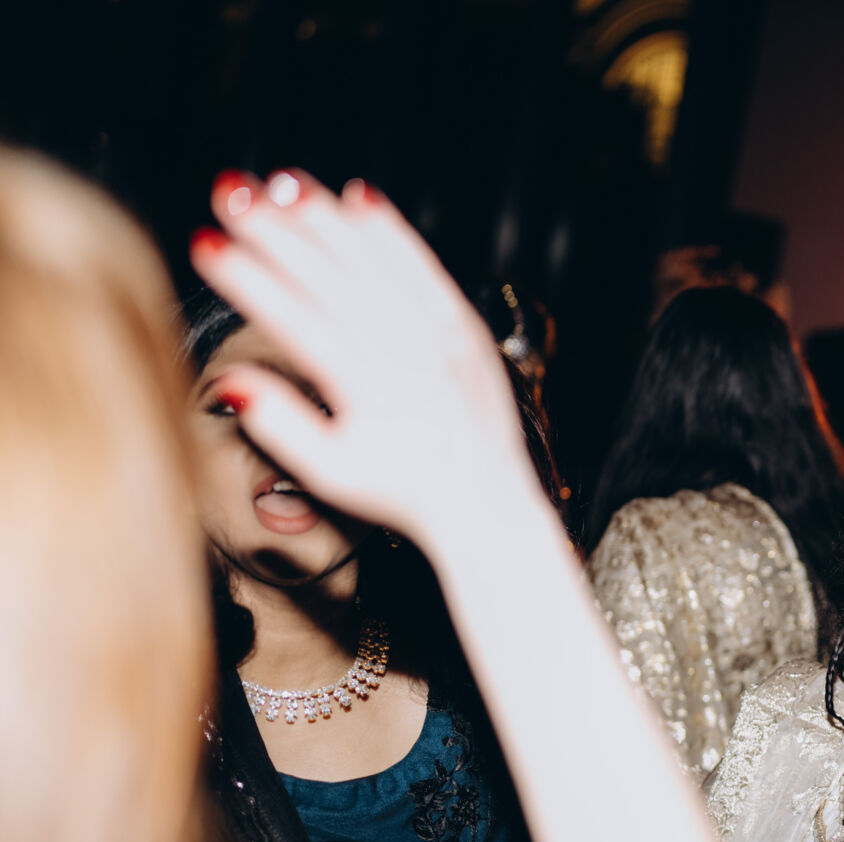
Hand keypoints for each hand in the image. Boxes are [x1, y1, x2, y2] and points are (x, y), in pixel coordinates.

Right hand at [188, 171, 538, 546]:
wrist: (484, 502)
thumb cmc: (401, 492)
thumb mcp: (331, 473)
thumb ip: (280, 426)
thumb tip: (230, 382)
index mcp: (367, 388)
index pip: (294, 320)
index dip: (246, 279)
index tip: (205, 242)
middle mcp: (406, 354)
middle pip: (329, 278)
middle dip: (274, 230)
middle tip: (227, 191)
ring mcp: (439, 336)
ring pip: (374, 264)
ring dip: (326, 219)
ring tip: (280, 183)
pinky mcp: (464, 328)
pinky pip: (424, 268)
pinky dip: (392, 232)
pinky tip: (359, 197)